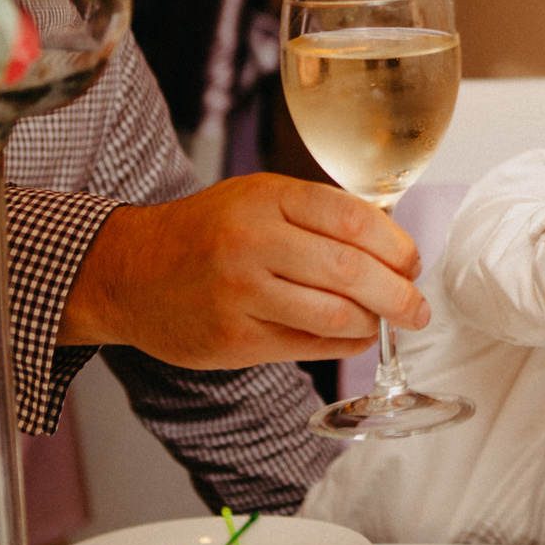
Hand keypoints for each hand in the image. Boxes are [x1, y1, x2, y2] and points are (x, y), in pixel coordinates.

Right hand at [60, 174, 426, 367]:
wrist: (127, 272)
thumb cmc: (206, 233)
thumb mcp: (258, 198)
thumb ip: (318, 215)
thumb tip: (392, 247)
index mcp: (267, 199)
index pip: (353, 220)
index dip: (396, 245)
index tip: (412, 262)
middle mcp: (253, 243)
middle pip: (351, 270)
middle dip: (398, 294)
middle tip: (417, 307)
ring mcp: (241, 293)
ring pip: (335, 314)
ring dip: (374, 324)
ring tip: (386, 323)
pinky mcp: (233, 339)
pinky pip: (308, 345)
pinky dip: (343, 345)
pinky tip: (353, 337)